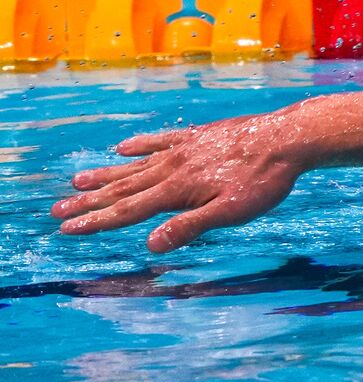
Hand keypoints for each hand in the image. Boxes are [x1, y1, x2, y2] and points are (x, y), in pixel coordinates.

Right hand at [51, 112, 310, 252]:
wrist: (286, 139)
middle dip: (89, 201)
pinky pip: (159, 140)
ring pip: (135, 165)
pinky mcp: (198, 136)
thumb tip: (150, 245)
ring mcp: (183, 149)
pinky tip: (121, 148)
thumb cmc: (264, 182)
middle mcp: (173, 167)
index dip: (96, 221)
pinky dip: (138, 145)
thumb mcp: (230, 212)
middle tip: (57, 209)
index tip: (67, 228)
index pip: (128, 210)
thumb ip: (190, 227)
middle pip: (123, 188)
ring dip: (105, 175)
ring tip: (77, 180)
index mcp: (177, 190)